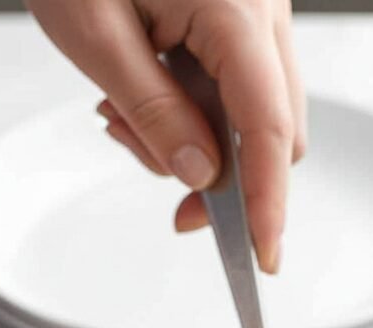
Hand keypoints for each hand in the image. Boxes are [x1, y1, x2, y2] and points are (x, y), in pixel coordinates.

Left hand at [27, 0, 304, 273]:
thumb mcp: (95, 36)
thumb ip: (155, 113)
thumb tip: (203, 175)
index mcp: (235, 7)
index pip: (270, 129)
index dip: (268, 201)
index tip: (263, 257)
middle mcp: (263, 5)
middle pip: (277, 127)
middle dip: (227, 175)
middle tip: (165, 192)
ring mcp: (256, 4)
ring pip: (256, 110)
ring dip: (201, 141)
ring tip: (124, 118)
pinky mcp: (238, 8)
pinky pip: (235, 81)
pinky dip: (196, 109)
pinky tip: (140, 94)